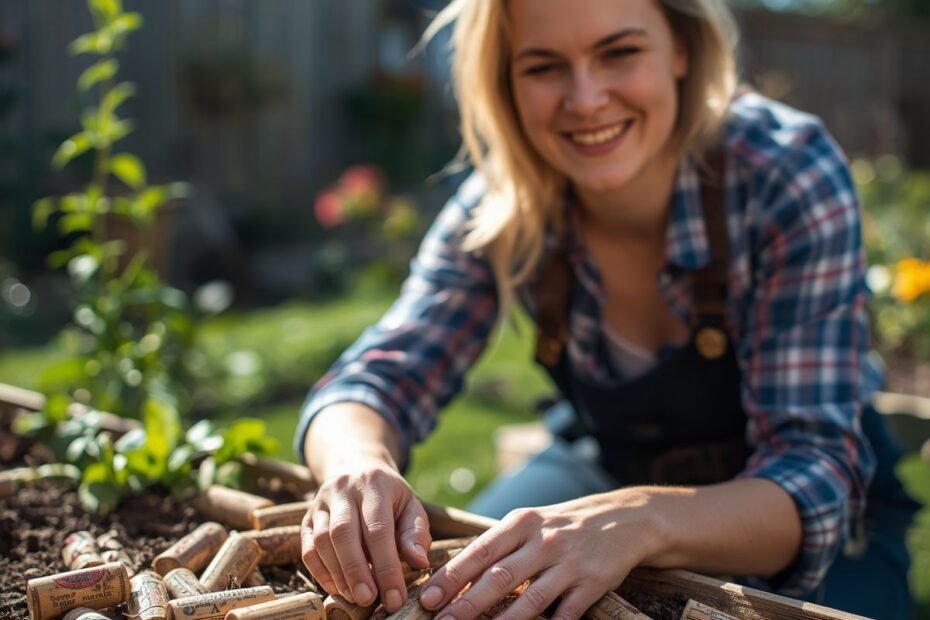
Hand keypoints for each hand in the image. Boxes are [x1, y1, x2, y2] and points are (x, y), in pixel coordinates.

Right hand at [301, 457, 431, 611]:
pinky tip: (337, 588)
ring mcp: (320, 501)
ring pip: (323, 540)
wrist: (357, 468)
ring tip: (356, 597)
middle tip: (370, 600)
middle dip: (357, 572)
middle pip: (344, 533)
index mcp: (374, 483)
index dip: (386, 566)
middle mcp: (343, 488)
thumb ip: (416, 533)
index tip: (395, 597)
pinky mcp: (306, 517)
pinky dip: (321, 572)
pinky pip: (308, 547)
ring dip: (339, 574)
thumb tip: (420, 562)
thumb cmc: (390, 496)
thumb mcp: (410, 506)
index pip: (378, 529)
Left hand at [418, 491, 658, 619]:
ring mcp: (569, 563)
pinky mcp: (592, 583)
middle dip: (467, 602)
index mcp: (522, 523)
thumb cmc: (562, 525)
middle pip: (500, 576)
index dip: (453, 575)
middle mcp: (544, 541)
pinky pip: (566, 613)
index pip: (480, 550)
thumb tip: (455, 574)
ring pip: (530, 599)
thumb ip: (498, 545)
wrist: (623, 519)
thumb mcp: (530, 523)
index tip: (430, 596)